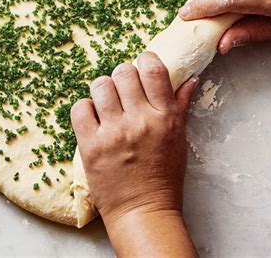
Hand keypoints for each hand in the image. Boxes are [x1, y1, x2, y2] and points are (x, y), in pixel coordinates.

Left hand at [71, 52, 197, 257]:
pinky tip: (93, 118)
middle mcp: (139, 120)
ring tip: (106, 103)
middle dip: (122, 75)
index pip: (152, 70)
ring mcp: (113, 132)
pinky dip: (85, 108)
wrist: (142, 211)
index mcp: (164, 117)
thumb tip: (190, 78)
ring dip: (102, 90)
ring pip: (100, 85)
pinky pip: (80, 108)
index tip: (141, 64)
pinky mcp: (91, 145)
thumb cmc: (163, 176)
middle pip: (123, 72)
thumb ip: (180, 105)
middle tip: (122, 88)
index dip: (145, 60)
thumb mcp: (178, 138)